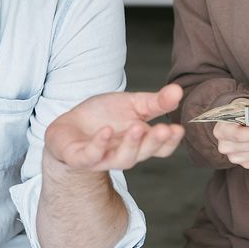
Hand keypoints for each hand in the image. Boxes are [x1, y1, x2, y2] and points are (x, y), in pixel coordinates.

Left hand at [43, 84, 185, 172]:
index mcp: (140, 142)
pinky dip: (100, 145)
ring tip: (137, 127)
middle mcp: (124, 153)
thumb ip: (155, 102)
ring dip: (131, 144)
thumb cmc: (103, 116)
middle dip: (155, 142)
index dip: (170, 141)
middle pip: (144, 153)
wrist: (69, 126)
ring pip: (122, 159)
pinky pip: (91, 156)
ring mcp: (103, 158)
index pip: (161, 148)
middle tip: (164, 129)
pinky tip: (106, 131)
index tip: (179, 128)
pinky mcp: (80, 158)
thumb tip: (178, 90)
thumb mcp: (132, 104)